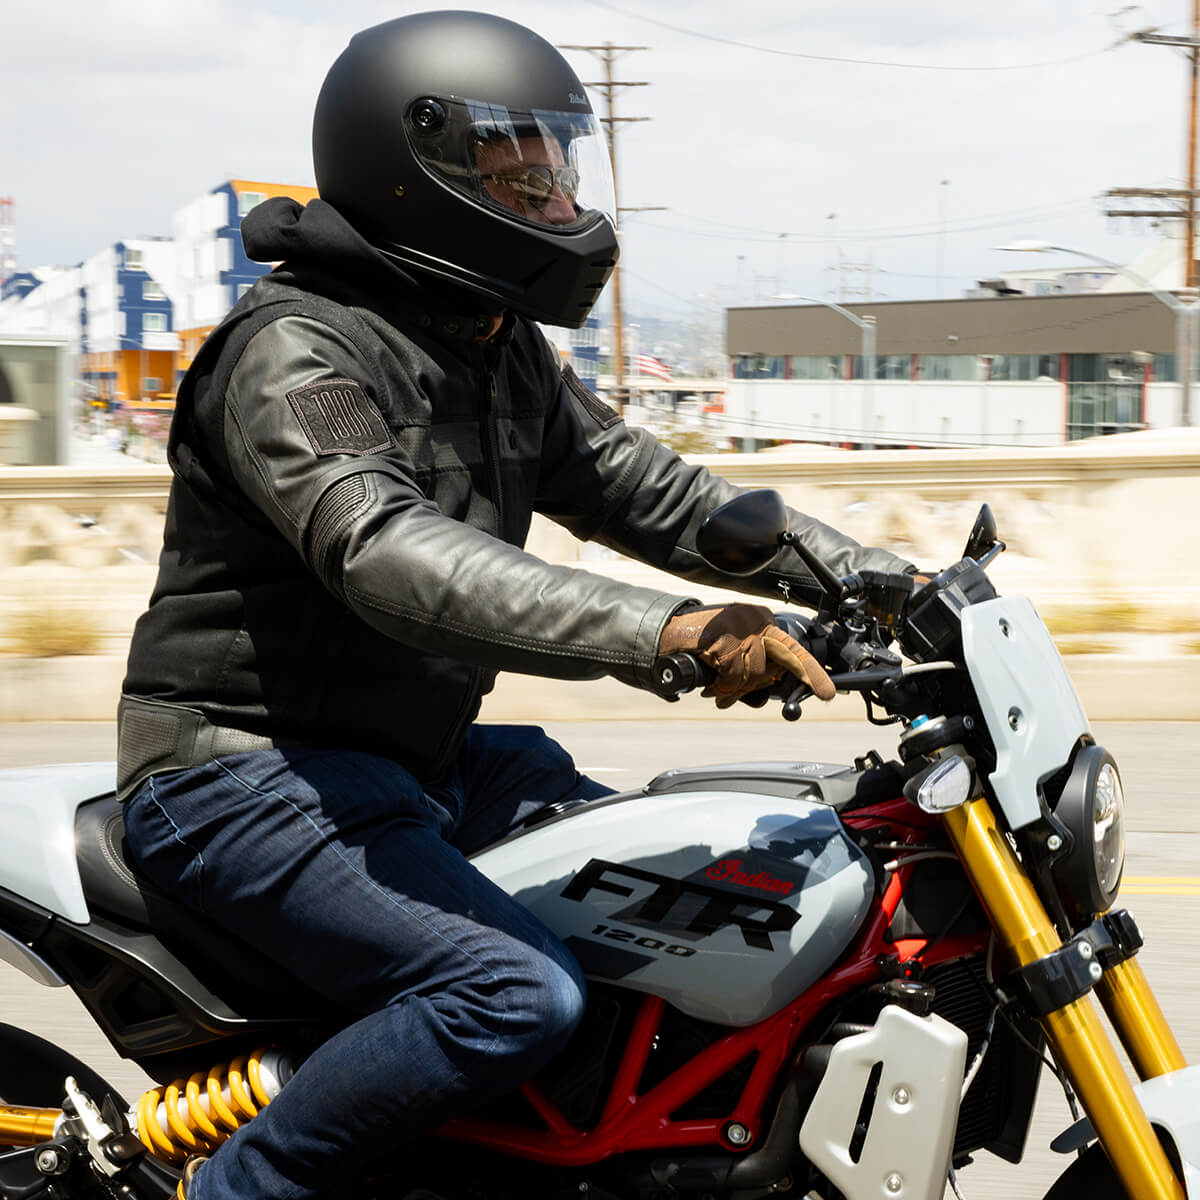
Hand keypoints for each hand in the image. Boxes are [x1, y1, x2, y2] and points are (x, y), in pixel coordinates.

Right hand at [659, 604, 835, 709]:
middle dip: (755, 686)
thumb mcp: (737, 653)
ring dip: (735, 689)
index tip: (827, 692)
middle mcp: (757, 620)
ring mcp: (741, 628)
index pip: (795, 649)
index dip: (811, 673)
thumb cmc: (705, 647)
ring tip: (718, 688)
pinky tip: (711, 685)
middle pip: (774, 667)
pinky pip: (733, 676)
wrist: (669, 634)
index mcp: (764, 620)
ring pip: (754, 674)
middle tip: (732, 693)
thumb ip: (757, 668)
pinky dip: (722, 687)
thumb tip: (770, 694)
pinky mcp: (724, 638)